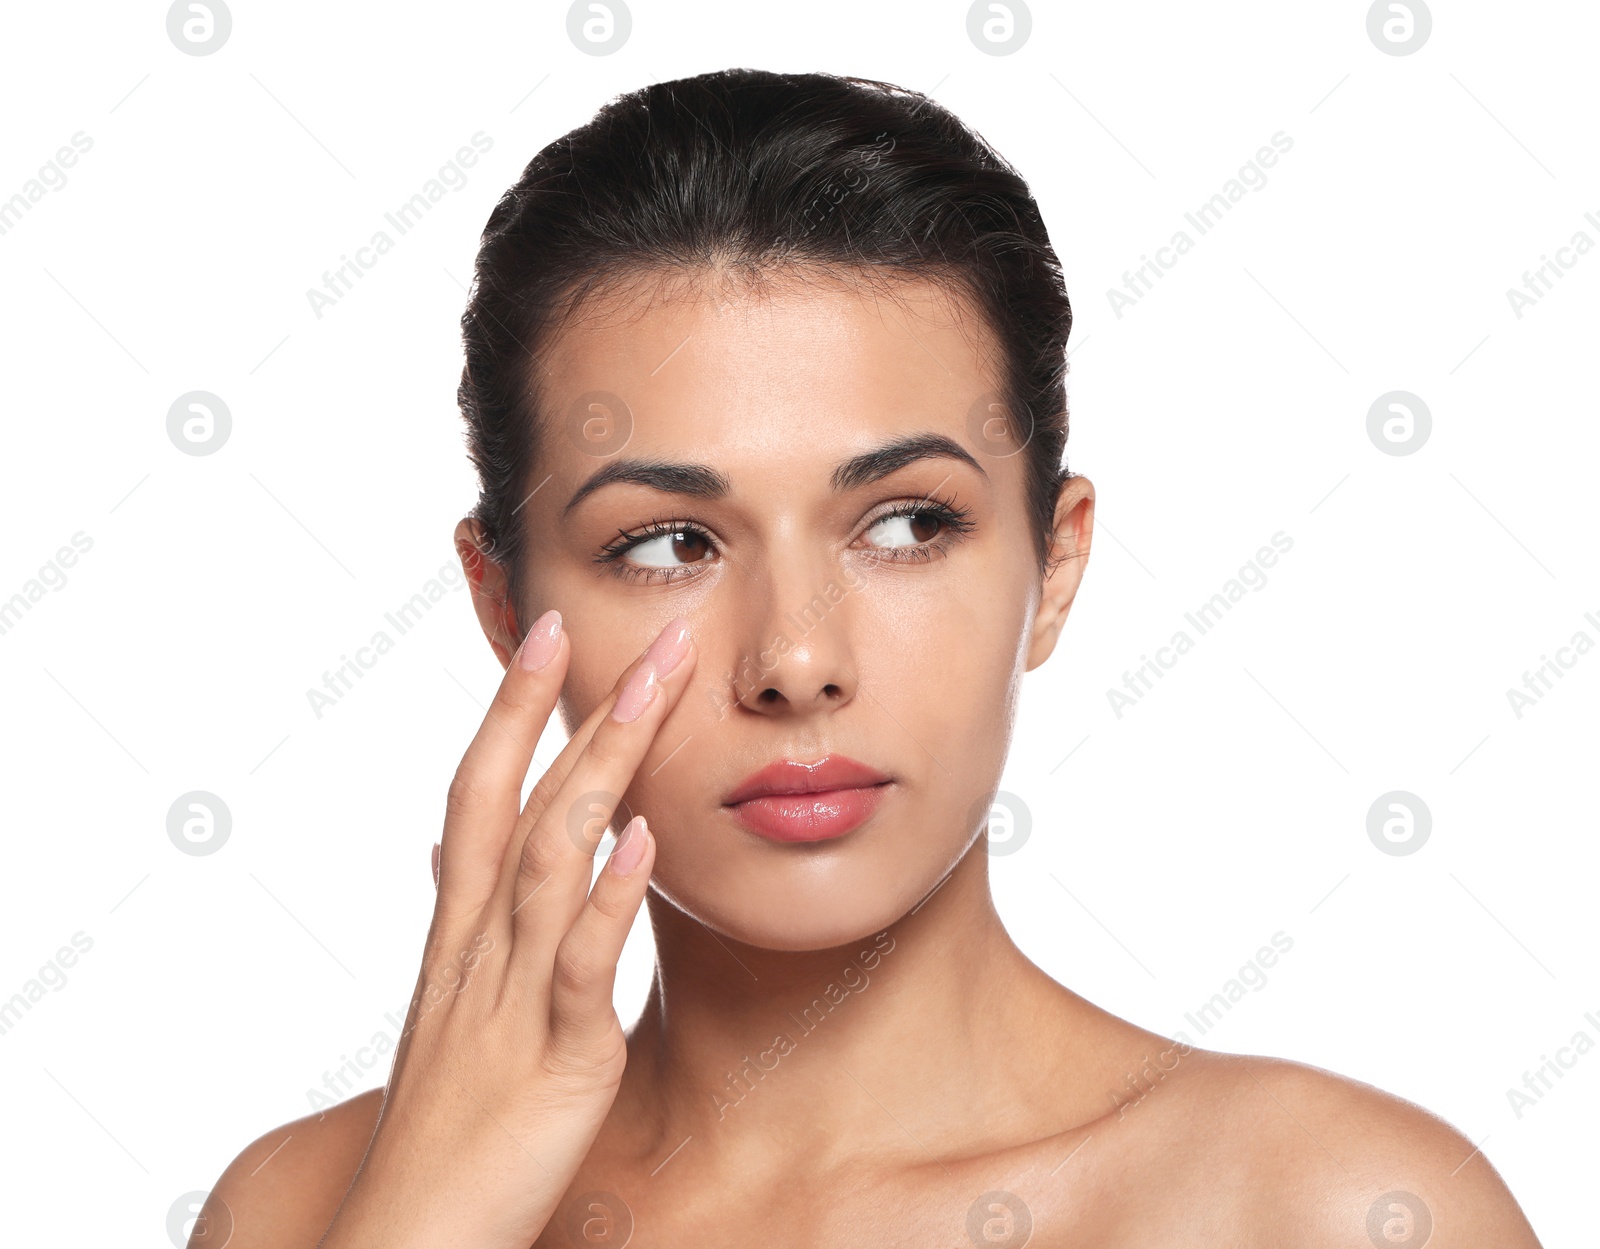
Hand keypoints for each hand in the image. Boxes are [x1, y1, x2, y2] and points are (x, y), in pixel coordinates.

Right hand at [319, 610, 695, 1248]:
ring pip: (552, 858)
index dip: (512, 709)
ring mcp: (513, 997)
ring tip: (653, 693)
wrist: (405, 1238)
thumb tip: (451, 850)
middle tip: (642, 635)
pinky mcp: (556, 1059)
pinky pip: (581, 967)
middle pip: (524, 803)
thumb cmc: (444, 1129)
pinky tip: (643, 837)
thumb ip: (464, 925)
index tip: (549, 632)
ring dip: (604, 768)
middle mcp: (480, 948)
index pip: (482, 792)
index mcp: (461, 935)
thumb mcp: (451, 1010)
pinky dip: (608, 897)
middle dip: (580, 711)